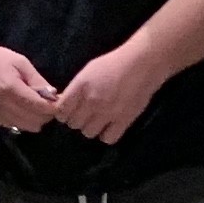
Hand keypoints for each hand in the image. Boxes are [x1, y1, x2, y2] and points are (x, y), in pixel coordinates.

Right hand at [0, 37, 63, 132]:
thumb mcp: (21, 63)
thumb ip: (38, 80)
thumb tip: (54, 95)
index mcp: (12, 90)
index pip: (41, 108)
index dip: (53, 106)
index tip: (58, 99)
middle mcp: (6, 107)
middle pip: (37, 121)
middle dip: (47, 113)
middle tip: (47, 101)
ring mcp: (0, 115)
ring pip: (30, 127)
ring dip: (38, 118)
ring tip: (36, 104)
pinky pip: (20, 126)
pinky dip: (27, 120)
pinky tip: (24, 107)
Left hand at [49, 39, 166, 144]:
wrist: (141, 64)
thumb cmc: (114, 63)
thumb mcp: (89, 70)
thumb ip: (76, 88)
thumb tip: (64, 102)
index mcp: (81, 86)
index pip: (61, 110)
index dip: (62, 112)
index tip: (67, 111)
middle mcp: (92, 101)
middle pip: (73, 124)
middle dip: (76, 119)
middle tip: (84, 113)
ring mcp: (107, 113)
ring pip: (88, 133)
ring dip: (91, 127)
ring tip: (98, 119)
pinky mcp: (123, 120)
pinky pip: (107, 139)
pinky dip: (106, 135)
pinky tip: (109, 126)